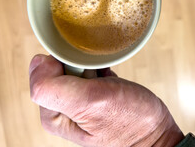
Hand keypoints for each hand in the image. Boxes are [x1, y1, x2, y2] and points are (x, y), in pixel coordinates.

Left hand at [29, 55, 183, 146]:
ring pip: (76, 66)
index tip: (84, 72)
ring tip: (107, 80)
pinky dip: (100, 67)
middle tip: (98, 79)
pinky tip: (110, 77)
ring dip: (92, 66)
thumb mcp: (89, 102)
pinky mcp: (96, 94)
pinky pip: (91, 70)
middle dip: (80, 65)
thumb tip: (37, 61)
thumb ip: (54, 86)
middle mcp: (64, 108)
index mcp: (53, 114)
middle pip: (60, 67)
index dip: (64, 64)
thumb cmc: (129, 122)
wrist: (157, 133)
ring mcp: (80, 101)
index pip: (44, 72)